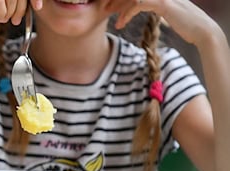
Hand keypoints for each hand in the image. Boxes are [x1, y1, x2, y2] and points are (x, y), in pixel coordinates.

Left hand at [105, 0, 222, 45]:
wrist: (202, 31)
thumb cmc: (186, 24)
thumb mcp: (167, 12)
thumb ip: (155, 6)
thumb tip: (142, 7)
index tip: (111, 8)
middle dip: (117, 0)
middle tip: (106, 10)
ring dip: (120, 8)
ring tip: (115, 22)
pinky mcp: (162, 2)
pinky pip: (138, 4)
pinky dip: (127, 14)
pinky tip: (121, 23)